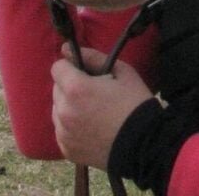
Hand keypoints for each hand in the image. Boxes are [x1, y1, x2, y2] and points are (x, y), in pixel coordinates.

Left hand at [51, 45, 152, 168]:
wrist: (142, 144)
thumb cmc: (134, 103)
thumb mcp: (122, 71)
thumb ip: (94, 58)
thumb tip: (68, 49)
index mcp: (76, 88)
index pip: (57, 67)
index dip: (71, 65)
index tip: (84, 70)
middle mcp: (63, 110)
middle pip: (56, 88)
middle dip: (70, 85)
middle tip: (93, 91)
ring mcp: (63, 132)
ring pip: (57, 110)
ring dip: (69, 105)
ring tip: (92, 110)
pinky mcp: (66, 149)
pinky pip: (61, 130)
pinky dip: (71, 125)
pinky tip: (90, 126)